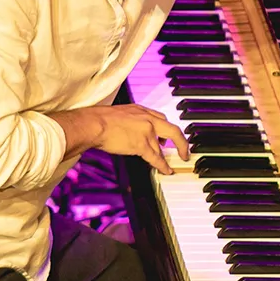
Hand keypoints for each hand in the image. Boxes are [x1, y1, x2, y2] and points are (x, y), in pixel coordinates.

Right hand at [49, 105, 189, 174]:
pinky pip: (156, 157)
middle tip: (185, 151)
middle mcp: (147, 118)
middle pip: (172, 130)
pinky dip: (163, 165)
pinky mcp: (141, 144)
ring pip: (162, 147)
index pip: (161, 119)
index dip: (167, 130)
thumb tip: (131, 131)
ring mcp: (146, 131)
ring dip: (167, 157)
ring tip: (172, 164)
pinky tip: (166, 170)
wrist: (94, 123)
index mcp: (141, 110)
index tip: (169, 137)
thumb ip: (130, 120)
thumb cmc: (99, 120)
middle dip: (181, 142)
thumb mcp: (120, 113)